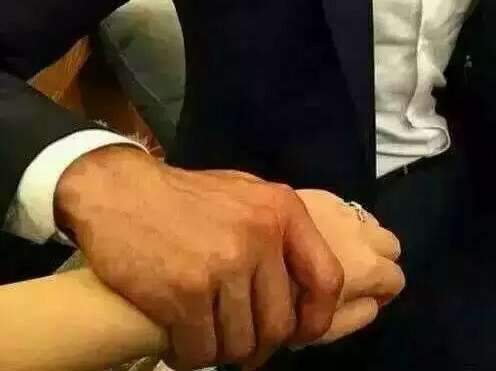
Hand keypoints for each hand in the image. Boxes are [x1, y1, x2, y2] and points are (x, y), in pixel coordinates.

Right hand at [54, 147, 342, 369]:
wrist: (120, 190)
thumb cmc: (185, 197)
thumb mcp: (245, 195)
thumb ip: (277, 232)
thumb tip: (299, 286)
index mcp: (282, 211)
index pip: (327, 279)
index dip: (317, 318)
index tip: (298, 332)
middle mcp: (260, 236)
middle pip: (278, 324)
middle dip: (258, 345)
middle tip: (238, 342)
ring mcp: (224, 264)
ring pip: (239, 344)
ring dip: (221, 351)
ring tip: (204, 336)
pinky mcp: (185, 291)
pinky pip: (200, 351)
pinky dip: (189, 355)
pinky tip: (178, 339)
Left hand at [242, 190, 404, 369]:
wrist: (247, 246)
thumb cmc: (282, 298)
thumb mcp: (321, 327)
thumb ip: (357, 316)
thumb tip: (373, 302)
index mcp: (367, 267)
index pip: (396, 279)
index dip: (382, 293)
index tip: (359, 298)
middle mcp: (362, 233)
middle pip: (390, 245)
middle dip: (378, 259)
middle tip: (351, 274)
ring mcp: (343, 210)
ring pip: (370, 223)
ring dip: (361, 237)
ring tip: (334, 251)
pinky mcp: (322, 195)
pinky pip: (345, 207)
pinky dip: (341, 221)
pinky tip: (317, 233)